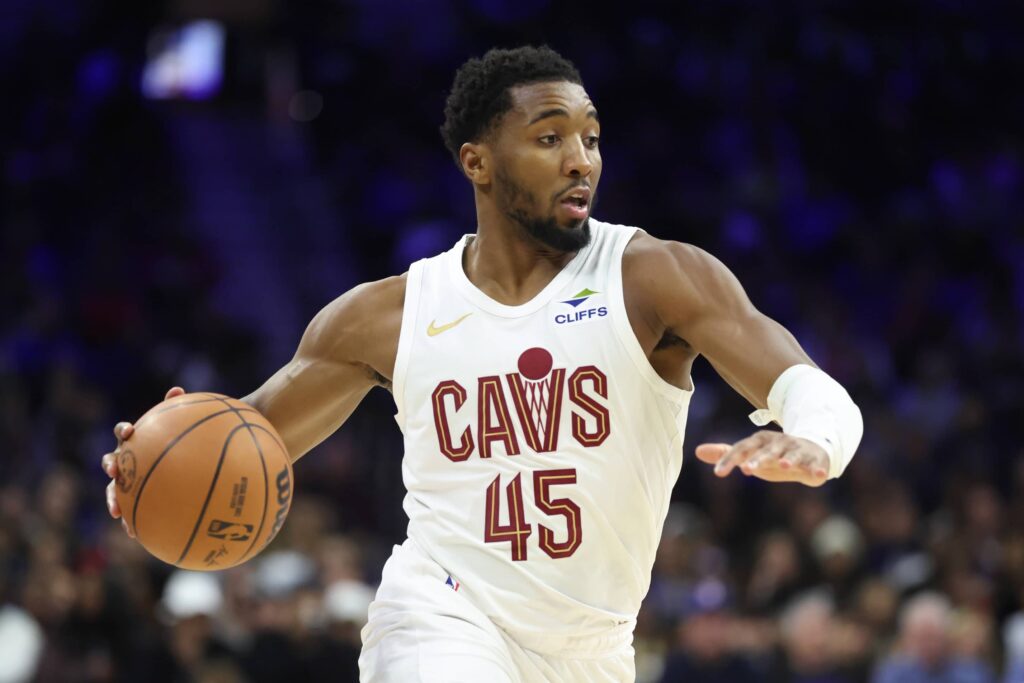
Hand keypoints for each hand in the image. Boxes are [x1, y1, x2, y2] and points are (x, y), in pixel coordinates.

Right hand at [101, 387, 184, 535]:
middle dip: (110, 465)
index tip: (130, 431)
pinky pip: (132, 512)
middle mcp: (127, 460)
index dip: (124, 430)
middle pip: (111, 460)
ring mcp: (128, 481)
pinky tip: (137, 534)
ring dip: (113, 500)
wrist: (182, 462)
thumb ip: (178, 409)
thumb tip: (178, 389)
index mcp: (136, 441)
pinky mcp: (135, 500)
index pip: (124, 432)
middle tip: (114, 469)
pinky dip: (132, 522)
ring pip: (114, 490)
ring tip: (117, 511)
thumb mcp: (182, 426)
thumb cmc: (180, 441)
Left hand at [696, 430, 828, 486]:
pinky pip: (816, 464)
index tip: (718, 473)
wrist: (810, 448)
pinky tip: (819, 475)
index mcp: (760, 442)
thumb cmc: (773, 455)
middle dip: (759, 459)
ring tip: (783, 465)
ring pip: (792, 455)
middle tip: (748, 469)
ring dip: (788, 459)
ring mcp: (797, 450)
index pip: (741, 449)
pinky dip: (817, 469)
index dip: (729, 460)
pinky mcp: (815, 459)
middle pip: (767, 451)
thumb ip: (726, 453)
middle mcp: (778, 443)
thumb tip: (697, 451)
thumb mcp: (749, 454)